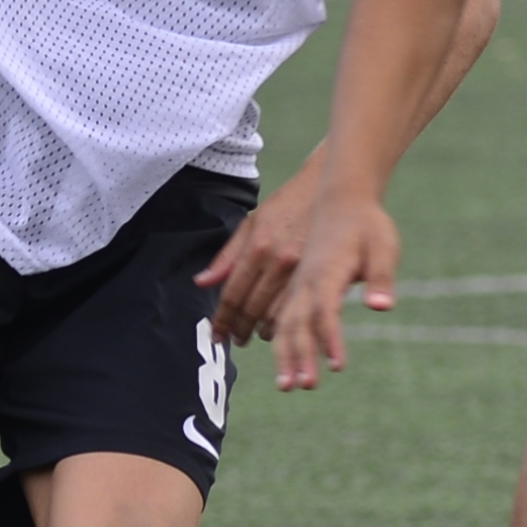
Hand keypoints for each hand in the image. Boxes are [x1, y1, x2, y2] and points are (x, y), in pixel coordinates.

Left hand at [199, 162, 362, 357]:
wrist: (325, 188)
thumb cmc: (285, 204)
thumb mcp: (251, 223)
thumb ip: (227, 256)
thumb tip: (202, 282)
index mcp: (257, 247)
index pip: (233, 294)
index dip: (222, 319)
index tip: (216, 335)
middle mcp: (278, 261)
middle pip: (252, 309)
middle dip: (240, 329)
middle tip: (234, 339)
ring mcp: (301, 270)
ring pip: (277, 315)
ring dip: (262, 331)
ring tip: (254, 334)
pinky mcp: (319, 274)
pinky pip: (299, 308)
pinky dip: (286, 322)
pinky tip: (278, 324)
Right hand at [247, 188, 402, 390]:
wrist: (341, 198)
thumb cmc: (367, 225)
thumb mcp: (383, 246)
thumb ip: (380, 277)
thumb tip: (382, 307)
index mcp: (326, 270)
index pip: (326, 311)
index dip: (331, 340)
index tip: (338, 367)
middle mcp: (305, 279)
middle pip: (296, 322)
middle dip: (297, 356)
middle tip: (302, 386)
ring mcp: (297, 284)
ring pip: (283, 322)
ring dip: (284, 354)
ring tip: (287, 386)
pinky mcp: (296, 287)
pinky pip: (280, 316)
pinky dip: (279, 341)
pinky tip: (282, 364)